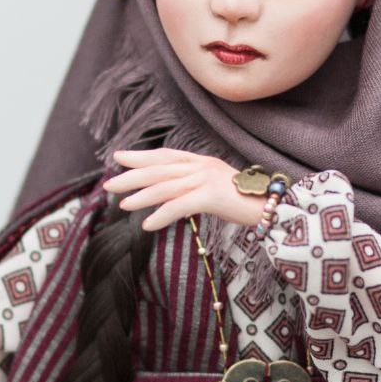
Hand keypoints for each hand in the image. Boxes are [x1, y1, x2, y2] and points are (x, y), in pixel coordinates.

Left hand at [102, 147, 265, 231]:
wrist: (272, 207)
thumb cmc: (244, 202)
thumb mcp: (215, 188)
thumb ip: (194, 186)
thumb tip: (171, 194)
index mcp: (201, 162)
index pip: (165, 156)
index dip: (141, 156)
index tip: (118, 157)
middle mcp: (201, 166)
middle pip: (159, 169)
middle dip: (132, 176)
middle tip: (109, 184)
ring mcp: (206, 179)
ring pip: (165, 187)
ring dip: (141, 197)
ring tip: (122, 205)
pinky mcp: (211, 196)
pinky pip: (180, 207)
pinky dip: (162, 216)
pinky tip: (148, 225)